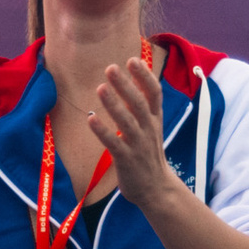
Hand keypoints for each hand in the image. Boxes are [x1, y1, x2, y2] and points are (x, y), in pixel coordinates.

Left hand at [88, 55, 181, 205]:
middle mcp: (149, 130)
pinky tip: (91, 118)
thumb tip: (134, 80)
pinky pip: (114, 143)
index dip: (145, 76)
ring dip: (113, 104)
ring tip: (100, 87)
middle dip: (126, 85)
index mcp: (156, 120)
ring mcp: (139, 145)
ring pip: (126, 122)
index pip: (155, 94)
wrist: (157, 189)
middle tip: (111, 67)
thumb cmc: (149, 155)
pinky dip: (103, 130)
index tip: (133, 59)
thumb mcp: (151, 128)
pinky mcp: (127, 160)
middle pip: (139, 104)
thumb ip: (143, 107)